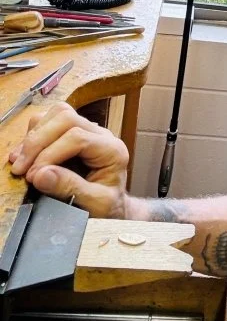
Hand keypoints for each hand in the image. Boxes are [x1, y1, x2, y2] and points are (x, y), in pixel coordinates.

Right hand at [8, 102, 129, 218]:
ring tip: (20, 162)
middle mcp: (101, 134)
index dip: (50, 155)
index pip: (77, 137)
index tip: (33, 177)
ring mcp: (87, 130)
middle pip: (66, 118)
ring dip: (34, 136)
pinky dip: (34, 134)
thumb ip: (70, 189)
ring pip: (58, 113)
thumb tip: (41, 175)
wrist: (112, 206)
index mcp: (112, 150)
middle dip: (38, 142)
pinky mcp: (73, 132)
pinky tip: (24, 155)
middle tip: (20, 168)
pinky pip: (51, 120)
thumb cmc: (107, 206)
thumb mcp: (95, 204)